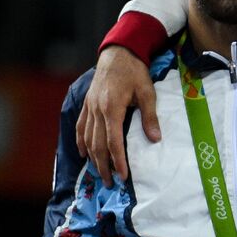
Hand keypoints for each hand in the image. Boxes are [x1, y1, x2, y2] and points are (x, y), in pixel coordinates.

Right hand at [75, 45, 157, 180]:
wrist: (118, 53)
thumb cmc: (136, 72)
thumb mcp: (148, 92)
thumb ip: (149, 117)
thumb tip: (155, 139)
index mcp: (112, 108)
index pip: (113, 142)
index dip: (117, 161)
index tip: (123, 176)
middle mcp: (96, 110)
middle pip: (97, 144)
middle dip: (103, 166)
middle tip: (111, 183)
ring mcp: (89, 107)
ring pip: (87, 138)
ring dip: (93, 158)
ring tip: (100, 173)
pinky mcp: (87, 104)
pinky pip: (80, 126)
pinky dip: (81, 141)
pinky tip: (84, 153)